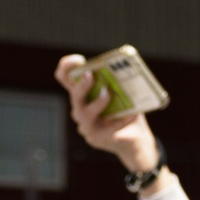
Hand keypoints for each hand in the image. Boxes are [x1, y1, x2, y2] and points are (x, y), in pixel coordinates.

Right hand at [57, 52, 163, 180]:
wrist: (134, 138)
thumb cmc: (124, 110)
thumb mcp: (119, 93)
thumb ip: (116, 82)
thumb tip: (123, 71)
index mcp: (82, 94)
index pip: (64, 78)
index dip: (66, 67)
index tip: (80, 60)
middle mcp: (79, 109)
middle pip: (74, 95)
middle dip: (82, 85)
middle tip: (91, 76)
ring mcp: (86, 126)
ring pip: (85, 114)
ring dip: (98, 102)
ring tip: (109, 94)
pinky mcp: (97, 139)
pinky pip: (109, 128)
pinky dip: (122, 121)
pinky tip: (134, 114)